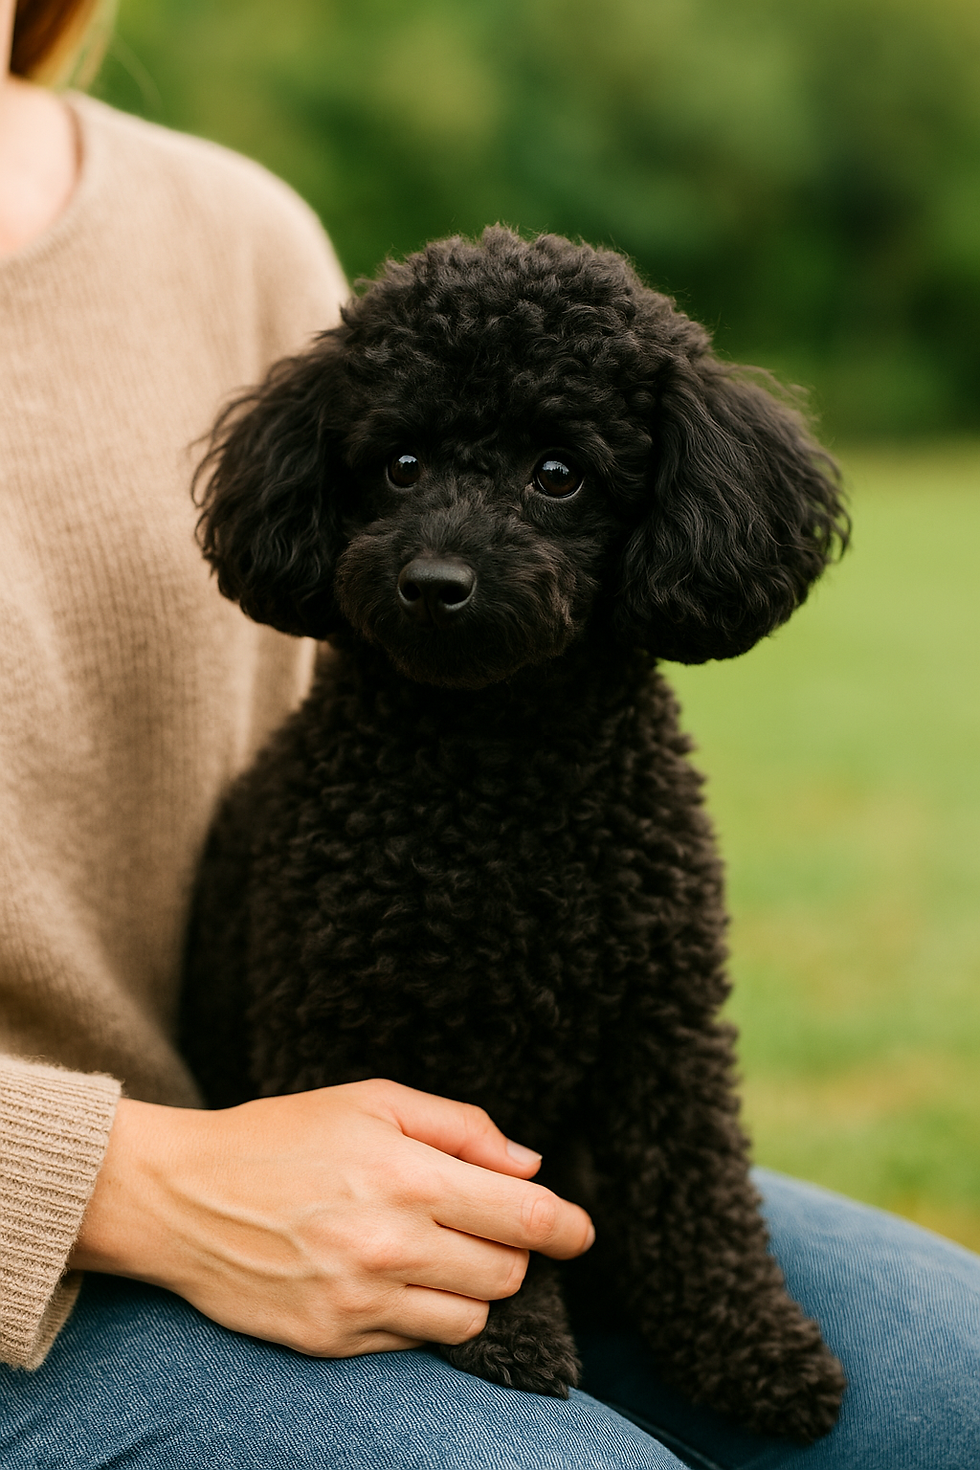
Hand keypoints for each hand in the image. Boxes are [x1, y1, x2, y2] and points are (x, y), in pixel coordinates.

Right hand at [70, 1079, 594, 1356]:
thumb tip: (530, 1165)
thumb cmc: (280, 1136)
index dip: (568, 1228)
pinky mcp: (333, 1341)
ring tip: (440, 1251)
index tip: (581, 1231)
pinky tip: (395, 1277)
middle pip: (506, 1273)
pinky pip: (417, 1342)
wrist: (181, 1197)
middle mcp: (391, 1246)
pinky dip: (425, 1314)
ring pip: (471, 1317)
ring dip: (475, 1287)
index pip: (523, 1218)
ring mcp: (361, 1301)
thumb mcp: (371, 1102)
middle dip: (513, 1249)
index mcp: (407, 1177)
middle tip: (484, 1224)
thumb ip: (459, 1128)